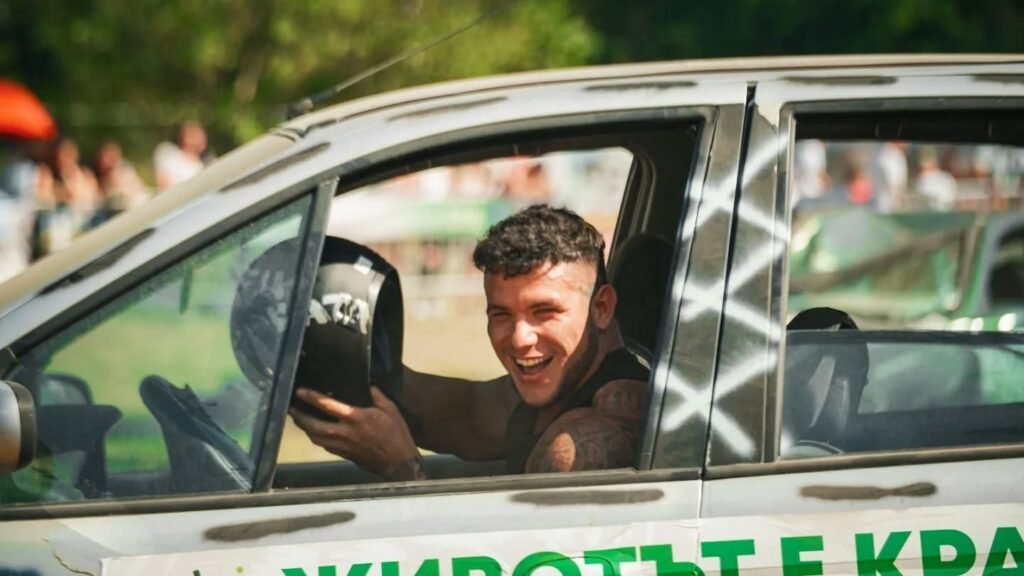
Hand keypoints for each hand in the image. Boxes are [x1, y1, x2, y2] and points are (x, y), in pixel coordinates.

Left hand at [289, 386, 425, 480]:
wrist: (398, 462)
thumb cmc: (396, 433)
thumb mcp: (391, 410)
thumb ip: (378, 396)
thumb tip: (369, 385)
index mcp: (355, 418)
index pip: (327, 406)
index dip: (311, 398)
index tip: (299, 391)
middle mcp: (344, 432)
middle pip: (314, 426)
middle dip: (300, 417)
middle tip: (291, 408)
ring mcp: (342, 445)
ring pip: (315, 438)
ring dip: (305, 428)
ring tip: (299, 419)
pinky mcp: (343, 455)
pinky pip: (324, 446)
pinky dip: (316, 438)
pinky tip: (315, 433)